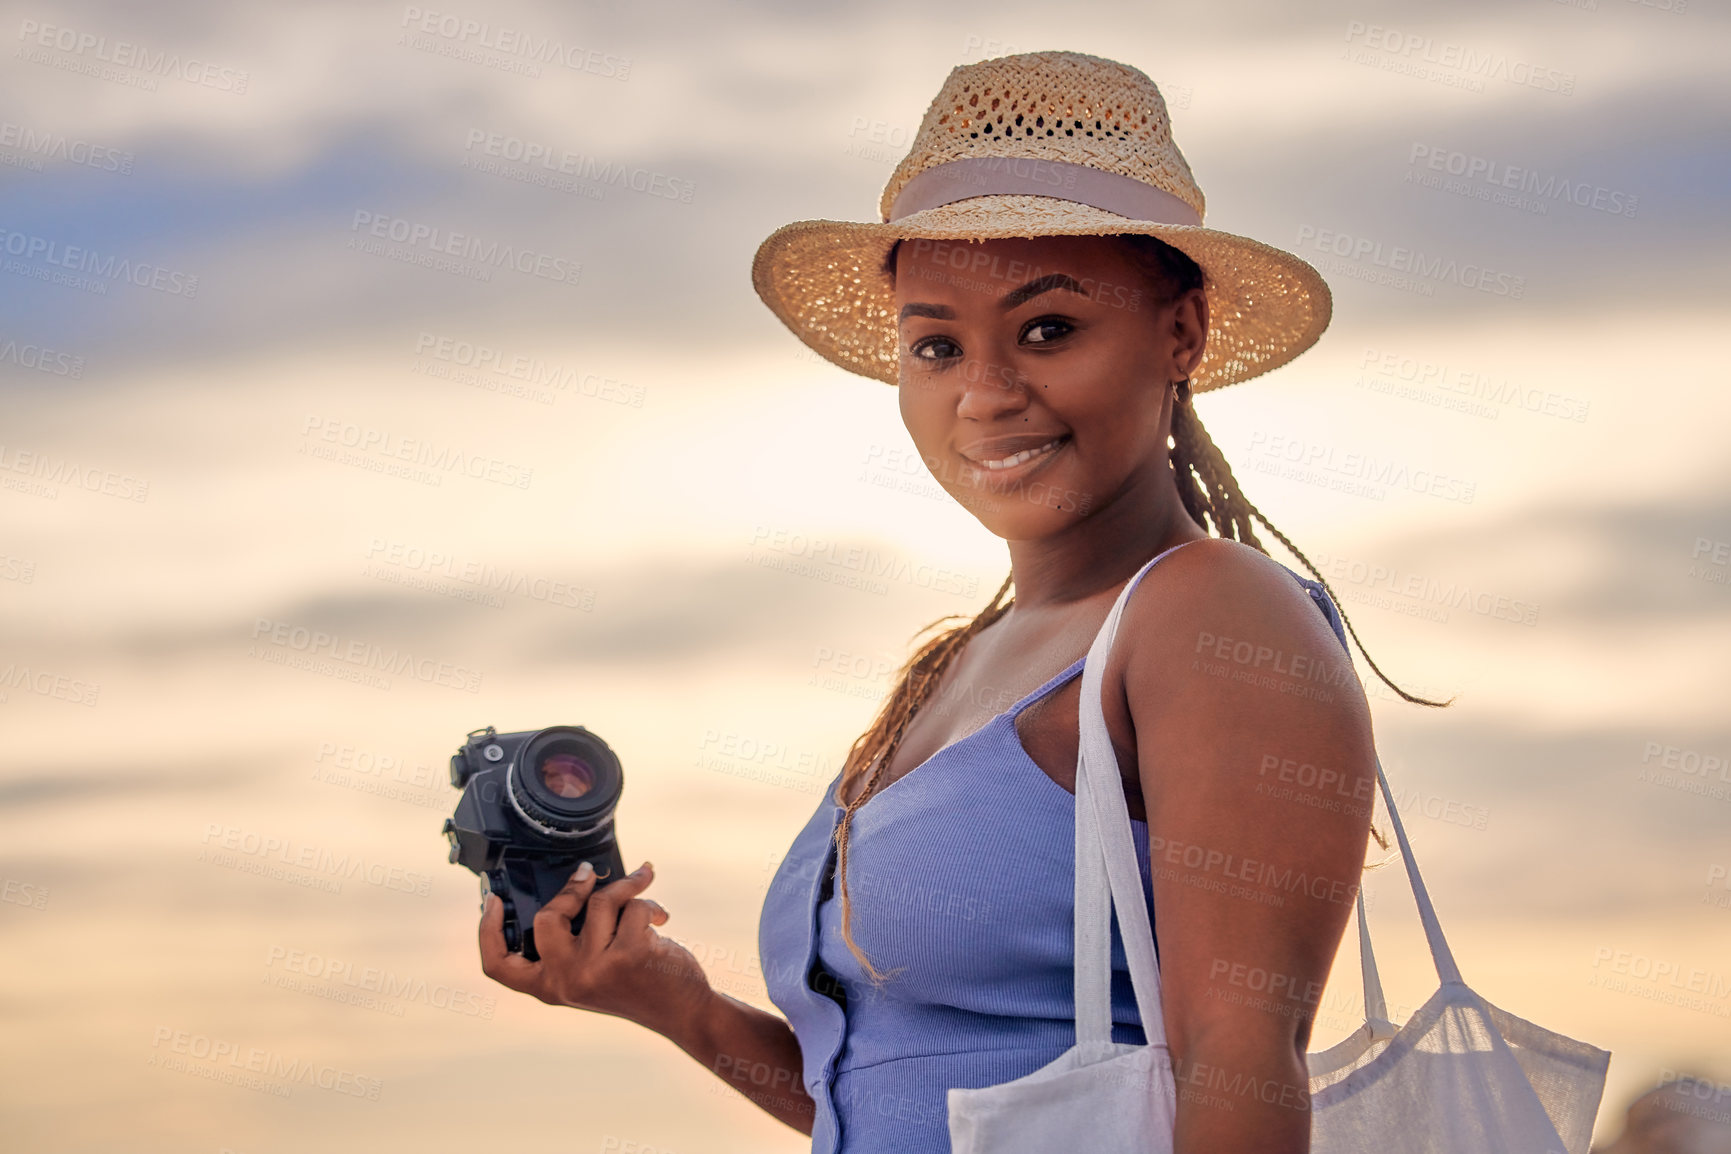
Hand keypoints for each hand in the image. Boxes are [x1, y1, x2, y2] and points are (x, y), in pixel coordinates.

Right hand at [478, 860, 711, 1035]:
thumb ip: (572, 941)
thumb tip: (574, 881)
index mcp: (549, 987)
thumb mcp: (591, 971)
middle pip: (546, 917)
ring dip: (627, 887)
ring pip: (599, 901)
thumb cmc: (636, 983)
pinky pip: (633, 905)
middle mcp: (567, 981)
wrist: (682, 1012)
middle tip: (588, 874)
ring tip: (641, 886)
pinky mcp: (629, 954)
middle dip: (571, 888)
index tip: (491, 899)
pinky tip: (660, 918)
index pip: (500, 966)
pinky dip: (649, 902)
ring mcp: (596, 969)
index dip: (487, 932)